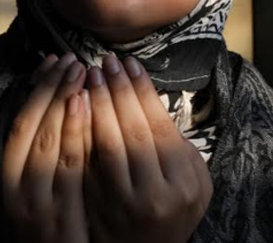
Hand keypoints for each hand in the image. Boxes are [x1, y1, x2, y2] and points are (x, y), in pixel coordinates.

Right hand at [2, 53, 89, 242]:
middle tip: (74, 58)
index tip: (54, 61)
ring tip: (84, 70)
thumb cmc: (54, 224)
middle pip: (33, 127)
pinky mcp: (62, 215)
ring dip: (65, 101)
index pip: (20, 124)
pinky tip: (85, 103)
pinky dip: (75, 132)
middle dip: (53, 88)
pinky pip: (69, 165)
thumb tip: (67, 99)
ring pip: (49, 141)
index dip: (37, 90)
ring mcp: (38, 204)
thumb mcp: (41, 187)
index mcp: (9, 179)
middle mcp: (17, 189)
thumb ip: (48, 151)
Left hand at [84, 55, 212, 242]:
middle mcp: (154, 195)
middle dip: (117, 92)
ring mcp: (122, 206)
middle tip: (105, 62)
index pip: (159, 127)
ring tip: (89, 77)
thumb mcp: (196, 180)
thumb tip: (151, 103)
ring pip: (106, 146)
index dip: (143, 92)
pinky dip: (80, 132)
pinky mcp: (97, 211)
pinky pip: (86, 165)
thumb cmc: (176, 208)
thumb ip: (181, 146)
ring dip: (97, 106)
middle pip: (132, 132)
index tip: (130, 64)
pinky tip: (76, 107)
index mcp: (183, 183)